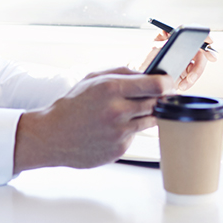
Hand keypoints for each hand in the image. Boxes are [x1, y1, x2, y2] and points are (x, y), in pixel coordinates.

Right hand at [13, 68, 171, 172]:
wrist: (53, 135)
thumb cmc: (73, 105)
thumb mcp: (94, 78)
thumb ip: (123, 73)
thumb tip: (149, 74)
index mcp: (111, 89)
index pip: (156, 85)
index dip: (167, 83)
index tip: (169, 83)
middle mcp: (117, 111)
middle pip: (157, 103)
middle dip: (158, 99)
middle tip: (153, 96)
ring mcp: (119, 133)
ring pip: (150, 121)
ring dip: (145, 114)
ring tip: (128, 111)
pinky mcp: (120, 149)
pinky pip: (135, 136)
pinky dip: (130, 131)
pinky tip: (113, 128)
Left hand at [139, 32, 217, 91]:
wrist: (138, 79)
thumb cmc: (141, 61)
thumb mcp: (151, 49)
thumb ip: (164, 43)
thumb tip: (174, 40)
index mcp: (172, 36)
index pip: (191, 32)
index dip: (203, 35)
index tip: (209, 42)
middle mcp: (180, 46)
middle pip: (199, 50)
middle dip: (200, 63)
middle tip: (197, 73)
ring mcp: (184, 59)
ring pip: (198, 64)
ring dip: (194, 75)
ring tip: (184, 83)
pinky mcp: (184, 72)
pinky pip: (193, 76)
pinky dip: (190, 82)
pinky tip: (182, 86)